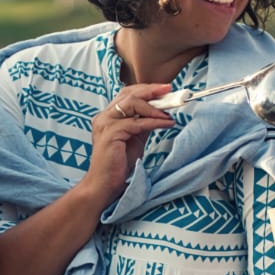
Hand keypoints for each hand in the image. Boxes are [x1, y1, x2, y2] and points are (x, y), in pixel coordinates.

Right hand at [77, 84, 175, 207]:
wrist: (104, 184)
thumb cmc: (118, 164)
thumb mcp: (134, 139)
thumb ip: (142, 124)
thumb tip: (159, 111)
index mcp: (107, 116)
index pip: (127, 94)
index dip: (146, 89)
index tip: (165, 89)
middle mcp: (104, 117)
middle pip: (129, 94)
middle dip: (152, 90)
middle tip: (170, 90)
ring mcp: (105, 124)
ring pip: (132, 104)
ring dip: (154, 106)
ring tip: (169, 112)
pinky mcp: (111, 134)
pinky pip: (138, 123)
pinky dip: (155, 121)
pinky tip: (167, 123)